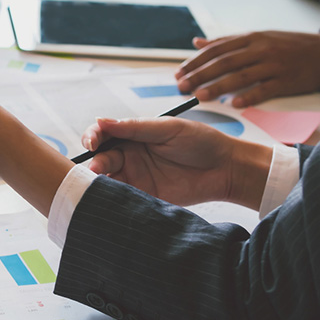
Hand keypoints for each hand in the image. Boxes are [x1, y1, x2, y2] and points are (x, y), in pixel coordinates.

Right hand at [81, 117, 270, 208]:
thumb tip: (100, 121)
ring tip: (99, 184)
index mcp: (132, 136)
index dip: (92, 138)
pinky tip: (111, 198)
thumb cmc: (201, 142)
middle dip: (93, 163)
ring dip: (99, 182)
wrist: (228, 169)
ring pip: (107, 180)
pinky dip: (113, 199)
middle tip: (95, 168)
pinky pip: (123, 198)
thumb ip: (134, 127)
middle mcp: (130, 157)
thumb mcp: (167, 129)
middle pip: (100, 159)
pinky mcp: (145, 197)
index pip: (102, 136)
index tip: (91, 143)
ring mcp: (136, 178)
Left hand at [175, 30, 319, 106]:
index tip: (179, 73)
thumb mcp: (257, 37)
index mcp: (250, 38)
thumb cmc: (287, 45)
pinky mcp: (287, 80)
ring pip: (241, 76)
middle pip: (224, 62)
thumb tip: (197, 42)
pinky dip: (250, 96)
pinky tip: (236, 104)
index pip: (215, 49)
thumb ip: (226, 41)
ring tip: (200, 96)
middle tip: (182, 86)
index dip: (195, 61)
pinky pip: (266, 89)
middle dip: (200, 75)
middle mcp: (260, 49)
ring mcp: (274, 65)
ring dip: (219, 86)